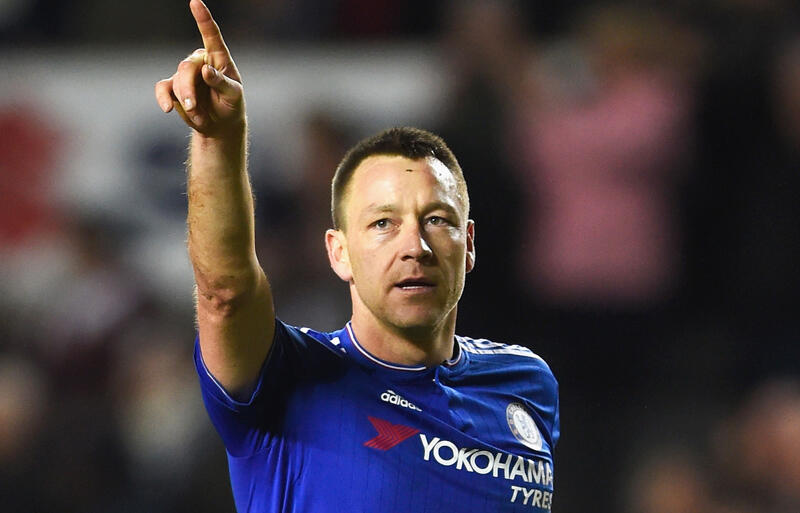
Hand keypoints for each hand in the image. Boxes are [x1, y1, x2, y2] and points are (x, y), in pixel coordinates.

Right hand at [155, 0, 243, 135]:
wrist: (220, 125)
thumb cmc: (231, 105)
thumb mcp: (234, 96)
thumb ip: (222, 82)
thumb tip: (205, 70)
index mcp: (219, 58)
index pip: (211, 35)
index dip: (203, 18)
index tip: (195, 2)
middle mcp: (200, 61)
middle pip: (187, 67)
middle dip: (190, 90)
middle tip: (195, 107)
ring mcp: (185, 74)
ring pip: (177, 80)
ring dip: (185, 99)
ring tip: (197, 114)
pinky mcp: (173, 87)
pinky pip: (163, 89)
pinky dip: (164, 99)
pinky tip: (168, 109)